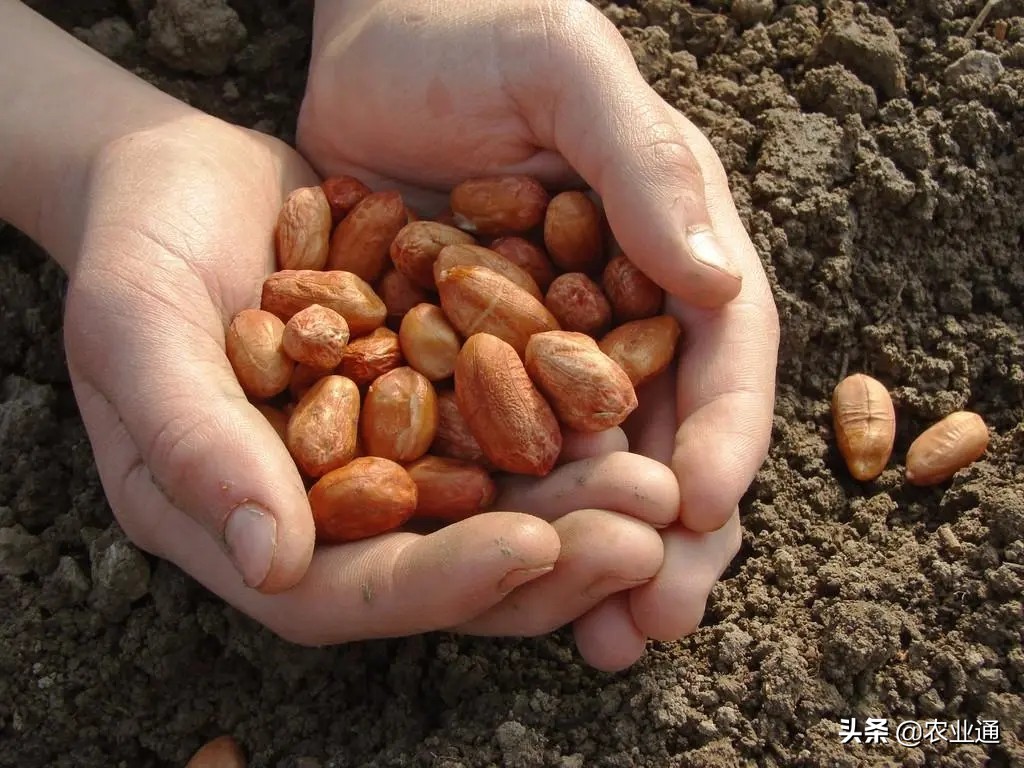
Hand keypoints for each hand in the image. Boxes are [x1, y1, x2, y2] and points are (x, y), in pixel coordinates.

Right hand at [61, 112, 681, 646]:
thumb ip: (196, 442)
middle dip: (543, 560)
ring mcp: (373, 461)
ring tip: (656, 485)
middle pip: (435, 569)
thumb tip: (274, 558)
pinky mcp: (419, 405)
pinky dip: (562, 434)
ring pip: (484, 512)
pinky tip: (629, 415)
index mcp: (235, 523)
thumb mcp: (138, 328)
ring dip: (575, 507)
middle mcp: (315, 512)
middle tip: (642, 534)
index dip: (439, 581)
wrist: (180, 175)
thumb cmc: (135, 245)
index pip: (341, 590)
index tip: (534, 545)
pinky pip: (499, 437)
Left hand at [298, 0, 778, 668]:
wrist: (377, 36)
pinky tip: (494, 583)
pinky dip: (501, 522)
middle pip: (662, 438)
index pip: (721, 358)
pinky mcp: (463, 369)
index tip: (704, 509)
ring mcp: (541, 351)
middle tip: (656, 621)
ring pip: (583, 469)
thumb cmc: (482, 34)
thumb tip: (723, 291)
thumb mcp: (570, 72)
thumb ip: (645, 168)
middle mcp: (620, 315)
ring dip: (591, 555)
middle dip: (667, 534)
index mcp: (673, 252)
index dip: (723, 436)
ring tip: (594, 641)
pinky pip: (491, 456)